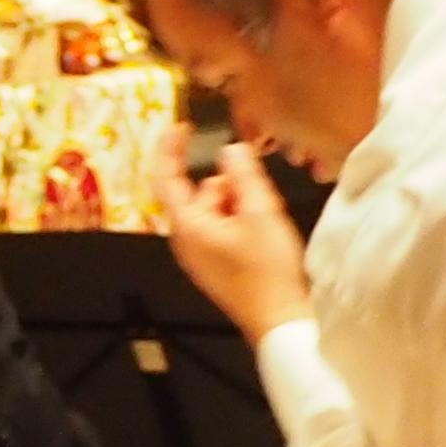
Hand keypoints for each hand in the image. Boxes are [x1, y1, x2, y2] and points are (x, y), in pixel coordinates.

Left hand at [151, 131, 313, 340]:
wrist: (279, 321)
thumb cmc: (267, 268)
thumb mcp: (259, 212)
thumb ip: (243, 175)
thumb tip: (230, 150)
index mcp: (186, 226)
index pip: (166, 178)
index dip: (169, 148)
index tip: (182, 125)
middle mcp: (186, 239)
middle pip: (203, 193)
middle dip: (232, 185)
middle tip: (262, 196)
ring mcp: (201, 254)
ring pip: (219, 209)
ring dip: (242, 203)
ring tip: (269, 220)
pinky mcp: (218, 264)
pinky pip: (226, 228)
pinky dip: (244, 220)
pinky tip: (267, 233)